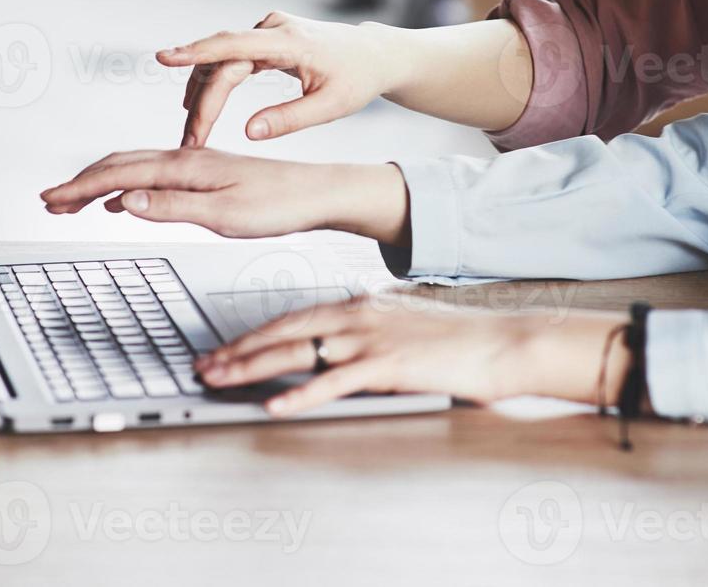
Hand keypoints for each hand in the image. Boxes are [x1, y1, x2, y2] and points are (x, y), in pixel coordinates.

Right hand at [40, 148, 409, 242]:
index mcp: (186, 166)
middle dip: (81, 183)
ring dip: (100, 181)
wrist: (319, 192)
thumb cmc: (281, 205)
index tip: (50, 202)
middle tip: (49, 203)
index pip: (119, 174)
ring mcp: (197, 164)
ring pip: (136, 166)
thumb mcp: (226, 215)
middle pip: (120, 164)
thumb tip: (125, 202)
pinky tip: (125, 199)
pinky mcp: (208, 172)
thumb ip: (173, 207)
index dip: (80, 188)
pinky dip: (127, 183)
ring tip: (74, 200)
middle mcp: (188, 158)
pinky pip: (155, 172)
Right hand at [159, 12, 403, 147]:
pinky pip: (231, 60)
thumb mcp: (331, 107)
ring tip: (192, 133)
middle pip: (222, 63)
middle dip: (202, 102)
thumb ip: (289, 120)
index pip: (234, 45)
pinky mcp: (266, 39)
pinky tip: (201, 107)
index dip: (196, 51)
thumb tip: (248, 133)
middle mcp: (273, 29)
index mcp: (290, 41)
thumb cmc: (358, 79)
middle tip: (190, 140)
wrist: (375, 54)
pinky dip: (216, 84)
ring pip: (222, 62)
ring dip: (204, 95)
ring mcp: (268, 31)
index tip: (164, 57)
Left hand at [194, 299, 633, 416]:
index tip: (223, 347)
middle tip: (204, 364)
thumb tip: (338, 343)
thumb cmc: (459, 340)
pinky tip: (276, 404)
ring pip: (298, 351)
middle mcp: (359, 314)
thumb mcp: (403, 325)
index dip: (252, 333)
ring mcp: (372, 338)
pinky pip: (334, 382)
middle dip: (238, 349)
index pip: (293, 317)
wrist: (503, 342)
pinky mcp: (388, 365)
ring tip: (221, 380)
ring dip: (254, 367)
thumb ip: (368, 330)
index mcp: (360, 303)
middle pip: (283, 331)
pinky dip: (301, 393)